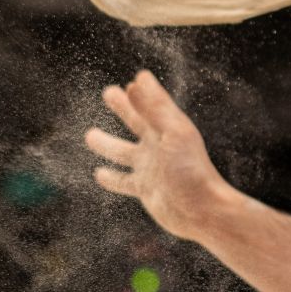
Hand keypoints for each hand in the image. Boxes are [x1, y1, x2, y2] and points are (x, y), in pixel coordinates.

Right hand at [85, 70, 226, 240]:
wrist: (201, 210)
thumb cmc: (191, 169)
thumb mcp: (173, 133)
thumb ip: (154, 108)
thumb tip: (136, 81)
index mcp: (168, 127)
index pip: (151, 103)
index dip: (141, 92)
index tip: (132, 81)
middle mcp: (159, 145)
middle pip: (136, 121)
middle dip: (123, 107)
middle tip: (109, 93)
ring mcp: (151, 167)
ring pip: (122, 152)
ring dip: (107, 143)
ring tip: (89, 136)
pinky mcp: (145, 189)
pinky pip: (123, 181)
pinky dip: (111, 177)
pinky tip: (98, 174)